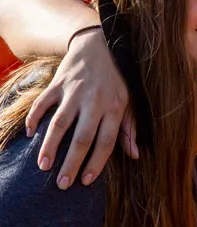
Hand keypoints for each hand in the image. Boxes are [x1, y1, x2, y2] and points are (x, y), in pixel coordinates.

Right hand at [26, 28, 134, 188]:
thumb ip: (130, 128)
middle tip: (62, 184)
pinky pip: (43, 103)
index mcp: (115, 107)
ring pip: (60, 124)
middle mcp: (95, 101)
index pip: (106, 141)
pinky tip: (31, 134)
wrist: (102, 42)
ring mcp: (75, 92)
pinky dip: (35, 119)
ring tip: (43, 166)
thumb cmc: (118, 77)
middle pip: (82, 138)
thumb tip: (136, 155)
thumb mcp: (130, 100)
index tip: (86, 182)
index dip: (96, 163)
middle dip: (71, 163)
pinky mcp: (59, 83)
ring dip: (50, 146)